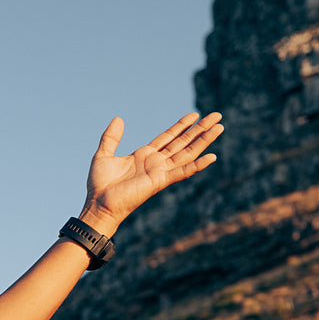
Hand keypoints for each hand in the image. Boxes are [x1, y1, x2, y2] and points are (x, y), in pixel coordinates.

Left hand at [81, 112, 222, 233]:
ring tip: (220, 127)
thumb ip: (111, 137)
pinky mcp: (160, 181)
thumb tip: (118, 118)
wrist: (99, 204)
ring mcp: (160, 172)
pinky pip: (183, 172)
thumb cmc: (100, 185)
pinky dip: (198, 165)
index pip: (168, 137)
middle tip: (217, 116)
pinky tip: (212, 157)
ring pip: (187, 153)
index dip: (181, 126)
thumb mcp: (103, 155)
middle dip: (200, 129)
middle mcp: (156, 163)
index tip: (195, 114)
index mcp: (144, 155)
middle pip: (183, 142)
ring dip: (204, 140)